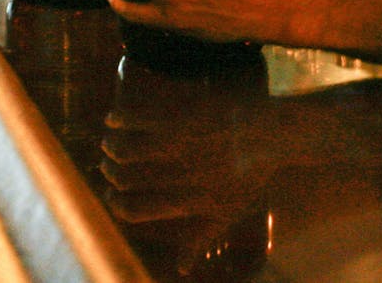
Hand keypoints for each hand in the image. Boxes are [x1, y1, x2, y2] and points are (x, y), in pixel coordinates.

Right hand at [101, 58, 275, 274]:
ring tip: (107, 144)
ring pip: (131, 148)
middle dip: (110, 172)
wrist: (276, 133)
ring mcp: (187, 143)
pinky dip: (123, 118)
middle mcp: (186, 174)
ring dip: (112, 145)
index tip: (109, 198)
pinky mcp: (189, 115)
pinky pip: (145, 117)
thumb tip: (179, 270)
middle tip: (106, 167)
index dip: (117, 205)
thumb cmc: (251, 176)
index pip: (140, 209)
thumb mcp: (229, 213)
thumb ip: (200, 240)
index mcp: (192, 201)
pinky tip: (113, 118)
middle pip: (128, 177)